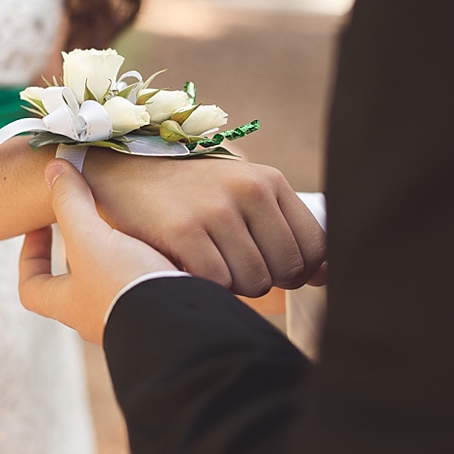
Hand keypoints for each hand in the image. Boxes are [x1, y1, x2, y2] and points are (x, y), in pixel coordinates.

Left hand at [19, 160, 175, 345]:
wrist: (185, 327)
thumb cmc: (125, 286)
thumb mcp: (90, 238)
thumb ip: (71, 203)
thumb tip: (51, 167)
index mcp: (72, 304)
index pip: (32, 288)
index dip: (29, 256)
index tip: (40, 226)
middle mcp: (99, 315)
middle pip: (78, 281)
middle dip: (85, 247)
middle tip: (96, 214)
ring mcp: (134, 315)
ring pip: (117, 279)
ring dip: (124, 251)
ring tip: (136, 218)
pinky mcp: (167, 309)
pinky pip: (153, 281)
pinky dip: (157, 259)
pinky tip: (170, 236)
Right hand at [84, 149, 326, 296]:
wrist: (126, 169)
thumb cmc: (192, 192)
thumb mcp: (242, 193)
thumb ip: (283, 227)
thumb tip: (327, 275)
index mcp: (269, 181)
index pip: (315, 249)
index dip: (298, 271)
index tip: (271, 267)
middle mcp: (248, 190)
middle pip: (285, 271)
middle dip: (263, 278)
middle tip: (230, 259)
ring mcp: (215, 209)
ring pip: (253, 282)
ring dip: (232, 284)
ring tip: (208, 259)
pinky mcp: (183, 230)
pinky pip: (216, 283)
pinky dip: (204, 284)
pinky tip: (187, 263)